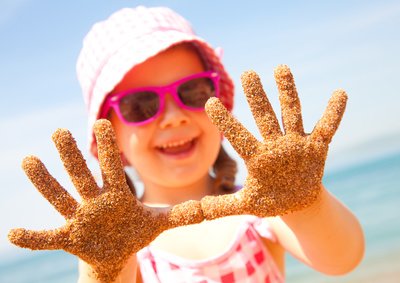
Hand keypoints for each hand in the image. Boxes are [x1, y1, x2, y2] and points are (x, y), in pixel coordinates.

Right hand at [8, 119, 202, 282]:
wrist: (116, 251)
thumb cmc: (134, 231)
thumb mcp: (158, 223)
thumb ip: (181, 214)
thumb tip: (210, 209)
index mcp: (116, 194)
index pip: (112, 168)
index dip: (109, 149)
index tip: (105, 122)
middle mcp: (95, 200)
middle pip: (83, 175)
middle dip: (72, 156)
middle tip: (60, 130)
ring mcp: (80, 218)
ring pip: (61, 197)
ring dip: (45, 181)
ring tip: (29, 161)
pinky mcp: (69, 238)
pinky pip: (47, 237)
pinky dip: (32, 237)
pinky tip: (13, 233)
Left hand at [201, 65, 346, 218]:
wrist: (297, 203)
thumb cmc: (270, 200)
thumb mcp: (247, 205)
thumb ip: (224, 206)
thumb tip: (200, 210)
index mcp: (257, 157)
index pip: (239, 136)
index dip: (226, 121)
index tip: (210, 102)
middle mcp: (275, 145)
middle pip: (264, 117)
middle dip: (257, 96)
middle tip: (248, 73)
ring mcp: (295, 143)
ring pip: (291, 113)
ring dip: (287, 92)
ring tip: (280, 68)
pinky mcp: (316, 147)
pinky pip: (327, 127)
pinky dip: (334, 112)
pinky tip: (340, 93)